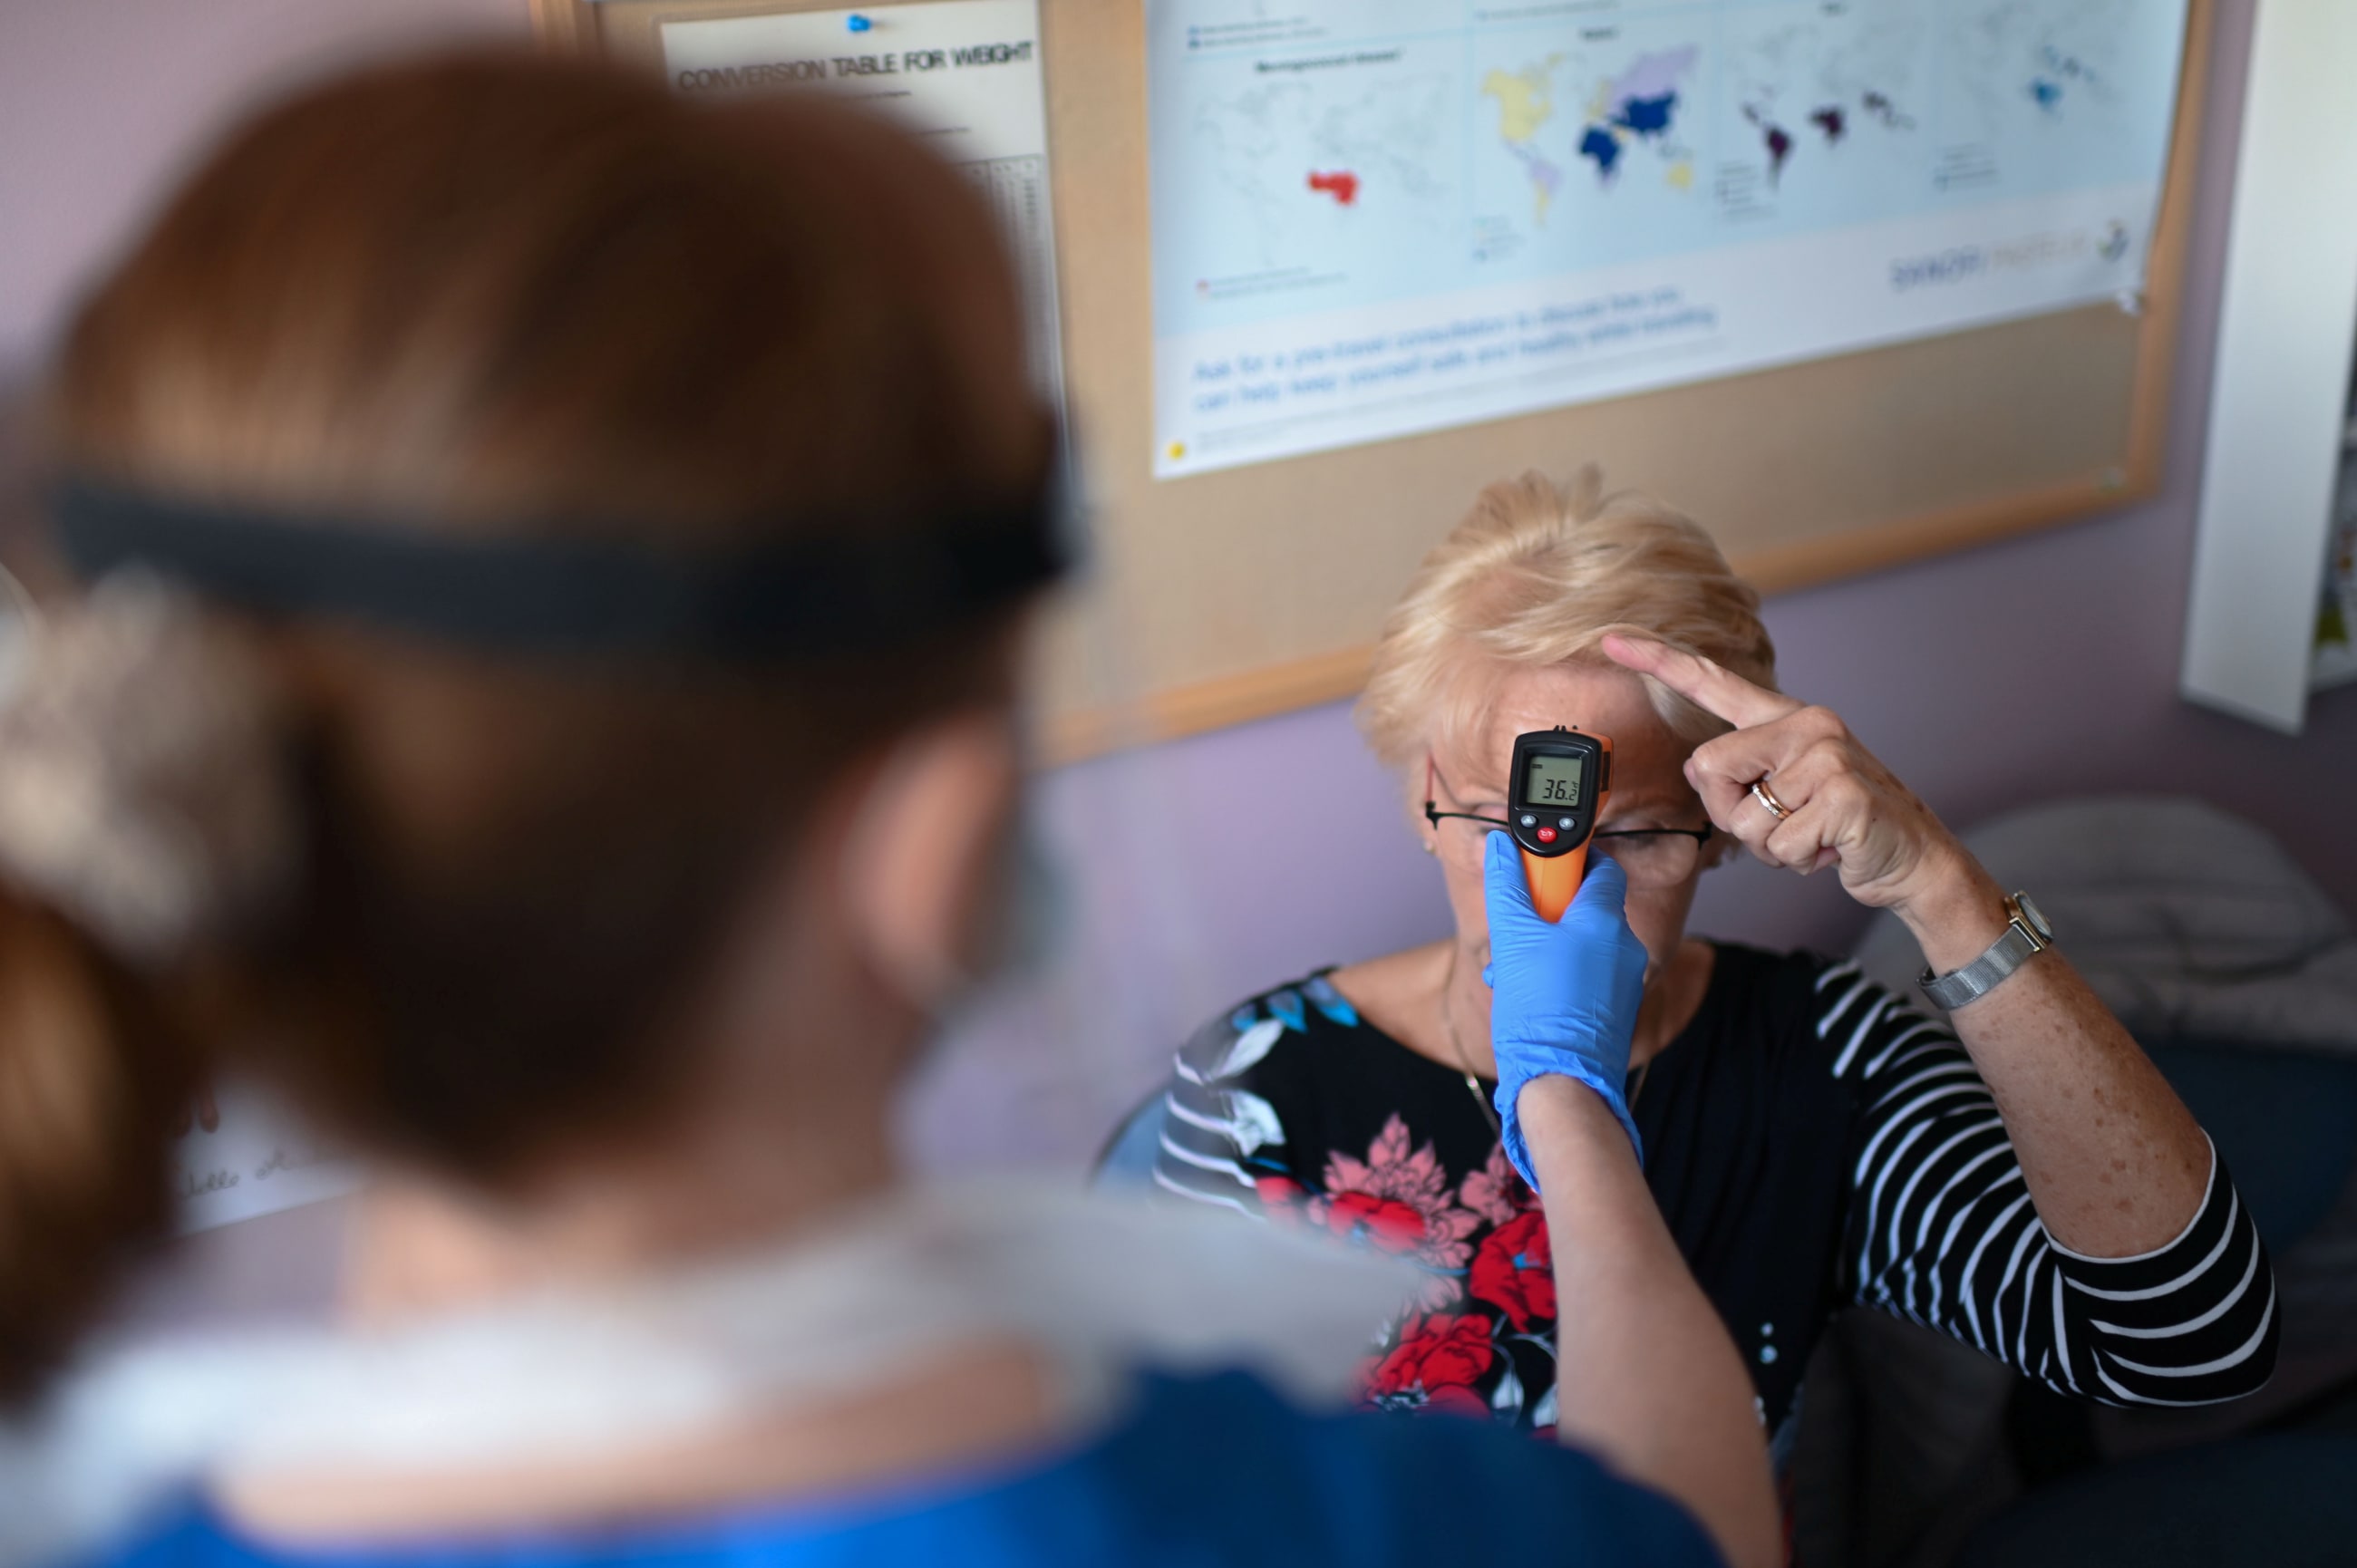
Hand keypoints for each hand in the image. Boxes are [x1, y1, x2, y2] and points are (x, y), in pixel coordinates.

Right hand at [1481, 833, 1648, 1188]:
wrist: (1562, 1082)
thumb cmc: (1542, 1011)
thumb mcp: (1513, 939)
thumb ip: (1507, 887)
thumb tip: (1500, 846)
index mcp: (1606, 920)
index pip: (1602, 866)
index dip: (1571, 860)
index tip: (1540, 868)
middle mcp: (1625, 946)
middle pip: (1588, 907)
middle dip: (1548, 911)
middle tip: (1517, 926)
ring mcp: (1624, 980)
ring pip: (1584, 944)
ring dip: (1548, 946)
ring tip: (1514, 969)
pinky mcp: (1616, 1008)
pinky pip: (1588, 976)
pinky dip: (1560, 974)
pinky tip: (1528, 995)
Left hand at [1602, 632, 1983, 916]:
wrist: (1914, 857)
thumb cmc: (1840, 826)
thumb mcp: (1785, 791)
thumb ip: (1741, 774)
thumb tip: (1701, 770)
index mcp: (1786, 718)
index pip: (1712, 682)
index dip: (1658, 661)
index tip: (1611, 638)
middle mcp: (1807, 724)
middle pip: (1708, 769)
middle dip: (1732, 814)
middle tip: (1783, 824)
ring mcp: (1828, 757)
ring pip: (1742, 818)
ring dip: (1769, 847)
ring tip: (1811, 835)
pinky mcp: (1843, 796)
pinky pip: (1778, 845)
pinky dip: (1797, 862)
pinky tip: (1830, 848)